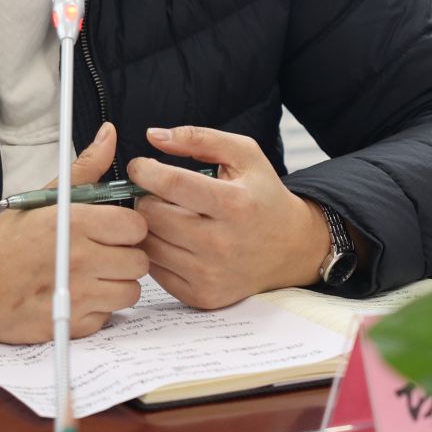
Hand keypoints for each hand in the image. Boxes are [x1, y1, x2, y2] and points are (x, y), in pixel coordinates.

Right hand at [0, 124, 148, 342]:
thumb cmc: (2, 241)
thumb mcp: (42, 198)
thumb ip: (85, 170)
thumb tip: (109, 135)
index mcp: (75, 223)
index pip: (136, 227)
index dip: (128, 228)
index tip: (113, 231)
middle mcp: (80, 259)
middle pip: (140, 262)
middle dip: (125, 257)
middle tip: (102, 254)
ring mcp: (75, 296)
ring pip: (130, 293)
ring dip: (115, 286)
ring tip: (90, 276)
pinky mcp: (68, 326)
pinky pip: (106, 319)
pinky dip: (95, 311)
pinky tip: (74, 297)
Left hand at [129, 125, 328, 309]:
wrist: (291, 249)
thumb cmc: (263, 196)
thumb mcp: (244, 155)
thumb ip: (199, 139)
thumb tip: (153, 136)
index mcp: (234, 203)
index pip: (171, 183)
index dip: (144, 171)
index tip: (139, 167)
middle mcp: (222, 243)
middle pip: (152, 216)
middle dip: (145, 198)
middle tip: (153, 193)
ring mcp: (211, 274)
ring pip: (148, 245)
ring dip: (147, 227)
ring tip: (163, 215)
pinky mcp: (202, 296)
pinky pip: (155, 271)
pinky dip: (156, 253)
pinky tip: (171, 240)